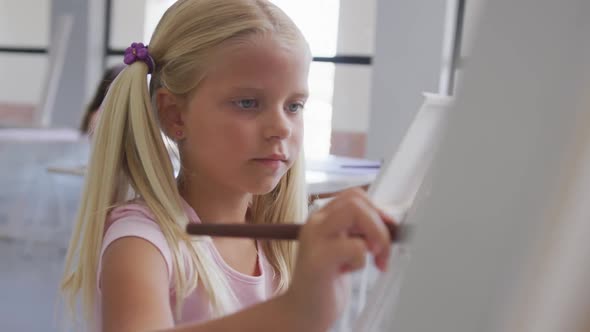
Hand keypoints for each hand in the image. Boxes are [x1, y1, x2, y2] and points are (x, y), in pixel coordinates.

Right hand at [283, 188, 394, 331]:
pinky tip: (348, 272)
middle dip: (379, 224)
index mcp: (322, 218)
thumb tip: (391, 222)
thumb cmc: (327, 281)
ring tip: (375, 260)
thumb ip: (360, 232)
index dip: (376, 210)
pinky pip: (355, 246)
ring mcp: (315, 239)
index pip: (354, 195)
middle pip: (356, 200)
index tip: (386, 231)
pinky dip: (361, 261)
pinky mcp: (319, 259)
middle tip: (381, 252)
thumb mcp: (345, 249)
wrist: (302, 311)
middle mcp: (315, 222)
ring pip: (355, 212)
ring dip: (376, 235)